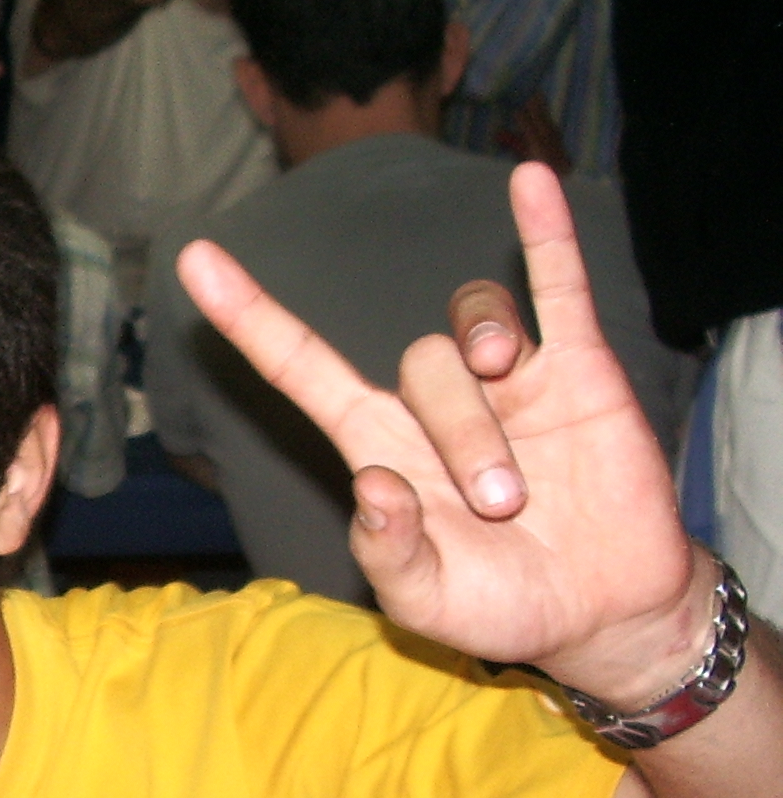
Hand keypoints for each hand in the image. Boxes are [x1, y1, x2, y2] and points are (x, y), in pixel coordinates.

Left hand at [175, 159, 702, 703]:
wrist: (601, 612)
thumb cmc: (498, 605)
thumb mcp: (426, 602)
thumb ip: (389, 554)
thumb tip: (374, 487)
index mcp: (377, 446)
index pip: (299, 366)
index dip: (249, 315)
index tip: (196, 259)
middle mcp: (431, 402)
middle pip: (419, 364)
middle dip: (461, 435)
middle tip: (502, 509)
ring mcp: (506, 379)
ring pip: (473, 334)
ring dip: (492, 395)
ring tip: (525, 473)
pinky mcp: (579, 372)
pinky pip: (557, 287)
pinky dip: (545, 236)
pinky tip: (531, 185)